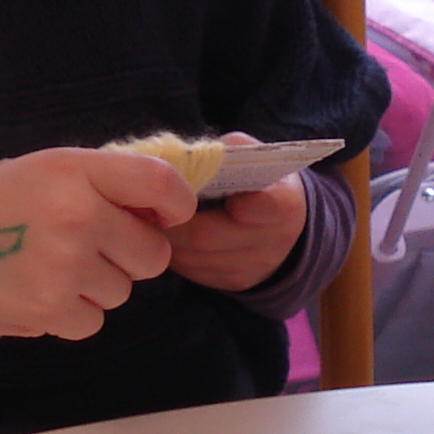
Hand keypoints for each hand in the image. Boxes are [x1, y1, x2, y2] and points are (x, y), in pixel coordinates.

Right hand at [0, 147, 195, 337]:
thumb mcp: (47, 171)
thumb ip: (107, 183)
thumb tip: (170, 208)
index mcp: (76, 170)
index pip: (161, 184)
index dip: (176, 205)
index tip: (167, 215)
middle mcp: (77, 214)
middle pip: (153, 253)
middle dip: (130, 255)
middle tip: (88, 246)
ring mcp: (65, 264)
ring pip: (123, 290)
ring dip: (96, 285)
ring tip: (47, 265)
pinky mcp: (50, 308)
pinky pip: (94, 320)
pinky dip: (72, 314)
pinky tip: (36, 290)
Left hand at [167, 133, 310, 291]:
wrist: (283, 228)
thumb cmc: (261, 183)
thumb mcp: (256, 158)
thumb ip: (230, 150)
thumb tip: (191, 157)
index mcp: (284, 204)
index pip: (264, 205)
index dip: (235, 200)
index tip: (214, 189)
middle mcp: (272, 242)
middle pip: (208, 235)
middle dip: (172, 219)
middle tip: (149, 202)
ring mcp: (252, 269)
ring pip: (192, 256)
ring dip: (166, 236)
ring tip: (153, 215)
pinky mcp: (233, 283)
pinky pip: (191, 270)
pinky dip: (173, 250)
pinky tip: (169, 232)